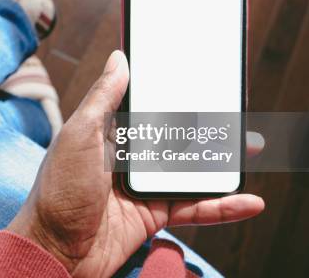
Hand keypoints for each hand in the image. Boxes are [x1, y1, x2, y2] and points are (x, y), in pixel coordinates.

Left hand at [7, 50, 264, 276]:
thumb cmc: (58, 191)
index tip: (197, 76)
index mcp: (109, 132)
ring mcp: (144, 185)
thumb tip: (118, 58)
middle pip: (176, 136)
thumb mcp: (78, 135)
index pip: (146, 105)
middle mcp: (129, 156)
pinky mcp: (155, 213)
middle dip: (206, 124)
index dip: (171, 92)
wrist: (56, 249)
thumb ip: (102, 98)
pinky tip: (248, 201)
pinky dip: (222, 206)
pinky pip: (195, 207)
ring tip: (252, 146)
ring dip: (222, 161)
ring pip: (191, 169)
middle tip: (235, 110)